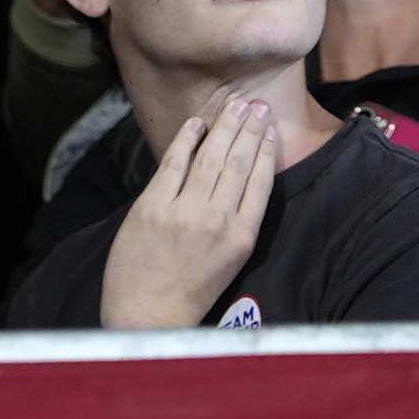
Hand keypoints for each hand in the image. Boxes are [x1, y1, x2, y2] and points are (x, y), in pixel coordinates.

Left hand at [101, 96, 291, 329]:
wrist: (148, 314)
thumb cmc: (191, 290)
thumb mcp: (231, 260)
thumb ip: (240, 221)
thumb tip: (246, 177)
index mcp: (241, 236)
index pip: (260, 182)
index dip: (267, 150)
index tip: (270, 129)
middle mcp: (216, 221)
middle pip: (238, 162)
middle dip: (249, 128)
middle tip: (257, 104)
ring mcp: (183, 213)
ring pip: (210, 157)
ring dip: (224, 126)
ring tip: (234, 106)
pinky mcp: (152, 208)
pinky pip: (173, 163)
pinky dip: (186, 139)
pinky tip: (197, 123)